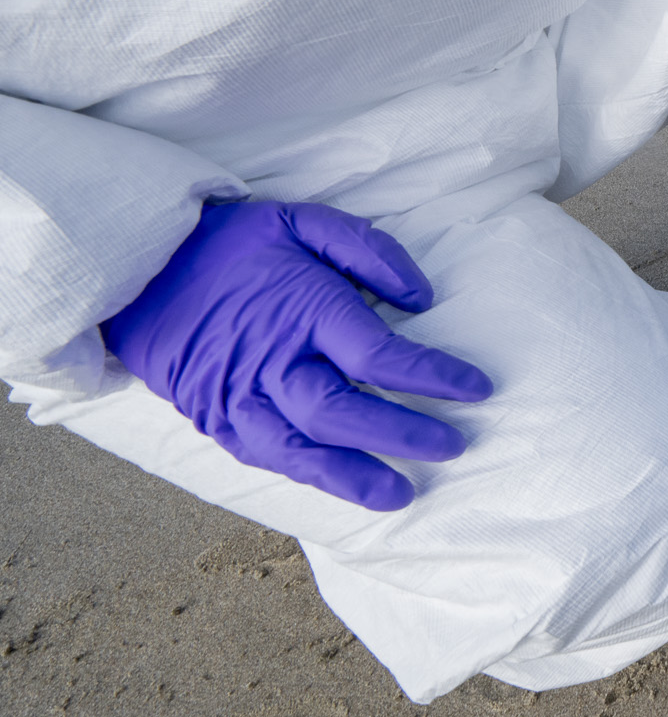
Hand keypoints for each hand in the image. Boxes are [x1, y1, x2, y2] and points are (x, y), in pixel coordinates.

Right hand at [101, 202, 492, 509]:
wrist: (140, 269)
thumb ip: (368, 251)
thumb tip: (422, 296)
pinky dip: (307, 476)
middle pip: (343, 411)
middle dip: (403, 434)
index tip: (478, 389)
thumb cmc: (234, 244)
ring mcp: (238, 397)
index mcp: (301, 309)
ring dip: (353, 477)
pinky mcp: (216, 419)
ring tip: (401, 494)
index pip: (379, 354)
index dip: (433, 376)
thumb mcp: (303, 221)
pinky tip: (343, 485)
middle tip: (455, 445)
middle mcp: (271, 361)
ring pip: (301, 450)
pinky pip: (267, 457)